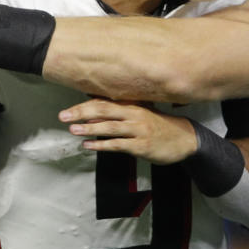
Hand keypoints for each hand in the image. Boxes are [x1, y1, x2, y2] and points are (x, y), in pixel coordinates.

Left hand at [58, 99, 197, 164]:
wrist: (185, 139)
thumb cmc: (160, 127)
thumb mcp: (142, 114)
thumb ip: (120, 112)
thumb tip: (94, 112)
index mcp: (133, 105)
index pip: (104, 102)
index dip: (84, 105)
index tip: (68, 110)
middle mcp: (134, 115)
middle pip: (103, 110)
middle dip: (81, 113)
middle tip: (63, 117)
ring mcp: (138, 130)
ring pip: (110, 127)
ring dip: (90, 128)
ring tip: (73, 130)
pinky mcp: (142, 146)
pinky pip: (118, 144)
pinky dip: (102, 145)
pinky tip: (89, 145)